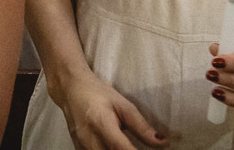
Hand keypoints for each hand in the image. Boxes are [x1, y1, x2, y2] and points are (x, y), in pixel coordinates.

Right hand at [51, 68, 167, 149]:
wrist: (70, 89)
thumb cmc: (98, 93)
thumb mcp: (123, 104)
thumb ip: (142, 126)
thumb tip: (163, 143)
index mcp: (101, 123)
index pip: (121, 148)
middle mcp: (89, 138)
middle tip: (137, 146)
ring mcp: (81, 146)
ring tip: (128, 145)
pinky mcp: (78, 149)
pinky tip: (113, 147)